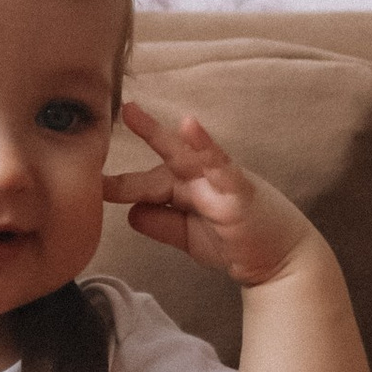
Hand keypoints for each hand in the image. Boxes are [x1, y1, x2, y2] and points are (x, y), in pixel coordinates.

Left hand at [113, 101, 313, 288]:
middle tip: (116, 110)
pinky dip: (205, 146)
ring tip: (133, 114)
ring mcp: (220, 182)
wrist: (280, 262)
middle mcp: (201, 179)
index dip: (121, 183)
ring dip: (161, 135)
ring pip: (187, 155)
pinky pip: (220, 164)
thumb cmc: (236, 243)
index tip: (91, 181)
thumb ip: (161, 224)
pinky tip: (189, 128)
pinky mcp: (239, 190)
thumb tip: (130, 213)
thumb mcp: (189, 237)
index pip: (149, 182)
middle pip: (166, 155)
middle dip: (142, 133)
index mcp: (187, 188)